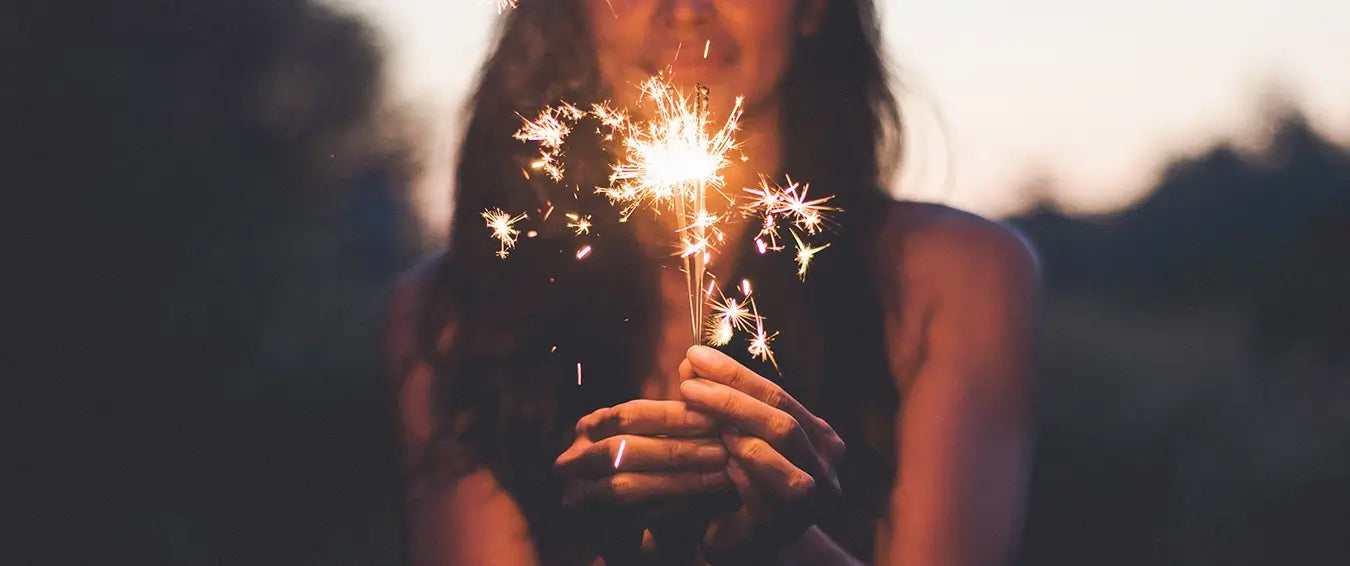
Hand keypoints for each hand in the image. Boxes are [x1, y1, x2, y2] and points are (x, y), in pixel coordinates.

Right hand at [554, 399, 734, 561]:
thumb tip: (697, 374)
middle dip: (677, 448)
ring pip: (627, 485)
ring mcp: (577, 497)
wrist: (623, 529)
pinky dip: (672, 508)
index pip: (630, 414)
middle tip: (722, 448)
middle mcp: (574, 459)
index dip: (673, 414)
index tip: (715, 415)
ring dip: (678, 479)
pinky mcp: (592, 529)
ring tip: (719, 474)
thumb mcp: (653, 437)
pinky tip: (704, 502)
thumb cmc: (645, 472)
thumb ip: (670, 415)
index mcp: (591, 428)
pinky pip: (635, 517)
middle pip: (624, 448)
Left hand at [678, 346, 846, 563]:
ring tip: (694, 412)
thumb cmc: (737, 488)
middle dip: (730, 397)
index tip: (694, 355)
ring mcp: (812, 499)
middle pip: (780, 418)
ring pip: (777, 445)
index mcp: (819, 439)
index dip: (736, 374)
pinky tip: (710, 454)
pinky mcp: (784, 525)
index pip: (779, 396)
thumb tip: (689, 362)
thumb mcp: (735, 440)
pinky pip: (759, 486)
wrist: (747, 549)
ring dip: (734, 425)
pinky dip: (733, 466)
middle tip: (688, 383)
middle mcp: (826, 466)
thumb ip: (722, 405)